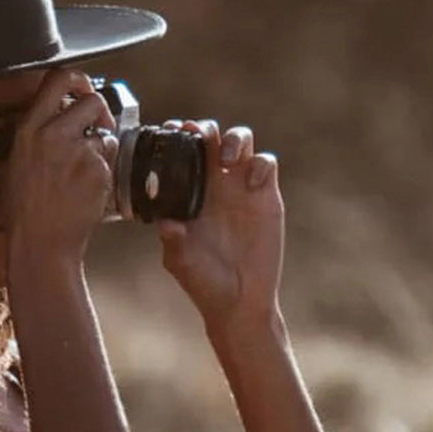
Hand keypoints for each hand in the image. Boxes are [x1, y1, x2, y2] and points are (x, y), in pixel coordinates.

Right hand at [3, 68, 118, 264]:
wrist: (41, 242)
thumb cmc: (25, 210)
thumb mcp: (14, 163)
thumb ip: (33, 135)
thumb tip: (51, 116)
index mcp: (29, 130)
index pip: (56, 79)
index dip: (77, 79)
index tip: (82, 88)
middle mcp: (53, 135)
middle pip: (92, 101)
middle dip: (99, 113)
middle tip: (97, 127)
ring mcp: (79, 153)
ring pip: (105, 133)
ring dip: (101, 146)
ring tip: (85, 169)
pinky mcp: (98, 172)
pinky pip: (110, 159)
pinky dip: (105, 170)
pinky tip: (88, 187)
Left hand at [154, 119, 283, 328]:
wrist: (238, 302)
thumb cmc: (204, 282)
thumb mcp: (181, 261)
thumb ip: (173, 241)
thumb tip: (165, 223)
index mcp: (190, 193)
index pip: (183, 152)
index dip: (177, 137)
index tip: (169, 132)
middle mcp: (215, 185)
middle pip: (213, 137)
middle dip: (205, 129)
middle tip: (197, 136)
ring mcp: (242, 189)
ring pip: (242, 141)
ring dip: (234, 139)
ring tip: (226, 159)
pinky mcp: (267, 198)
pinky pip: (266, 164)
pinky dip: (260, 164)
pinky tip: (251, 183)